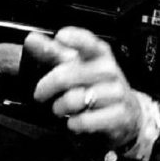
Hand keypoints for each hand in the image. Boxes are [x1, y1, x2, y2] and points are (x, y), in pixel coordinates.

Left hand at [30, 27, 143, 148]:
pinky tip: (75, 121)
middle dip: (47, 87)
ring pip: (73, 100)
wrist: (128, 113)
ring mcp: (116, 93)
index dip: (75, 39)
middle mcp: (110, 71)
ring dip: (60, 108)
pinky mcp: (119, 115)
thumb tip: (31, 39)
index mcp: (99, 54)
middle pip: (66, 76)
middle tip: (40, 94)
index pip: (89, 43)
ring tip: (61, 109)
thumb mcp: (76, 66)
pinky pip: (84, 120)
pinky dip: (73, 124)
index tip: (61, 36)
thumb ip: (53, 53)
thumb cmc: (96, 85)